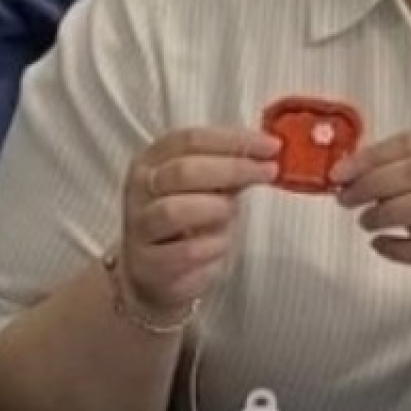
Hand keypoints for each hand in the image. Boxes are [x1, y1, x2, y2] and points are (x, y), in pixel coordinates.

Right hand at [118, 127, 279, 314]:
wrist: (153, 271)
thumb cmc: (185, 221)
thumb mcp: (202, 188)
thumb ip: (227, 168)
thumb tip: (268, 152)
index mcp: (152, 160)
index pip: (190, 139)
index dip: (233, 140)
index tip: (270, 146)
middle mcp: (140, 189)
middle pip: (184, 170)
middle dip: (233, 169)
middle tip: (268, 172)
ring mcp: (139, 226)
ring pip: (175, 210)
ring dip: (215, 209)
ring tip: (231, 215)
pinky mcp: (148, 263)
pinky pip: (186, 251)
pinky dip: (213, 246)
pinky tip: (220, 244)